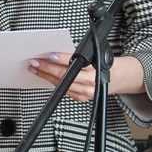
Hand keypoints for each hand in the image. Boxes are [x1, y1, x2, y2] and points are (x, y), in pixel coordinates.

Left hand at [28, 54, 144, 101]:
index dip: (60, 59)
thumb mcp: (93, 54)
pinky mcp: (82, 98)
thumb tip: (53, 53)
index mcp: (94, 67)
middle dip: (46, 68)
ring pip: (61, 84)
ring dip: (45, 76)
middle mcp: (90, 80)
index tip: (48, 56)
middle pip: (63, 74)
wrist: (117, 77)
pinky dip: (53, 83)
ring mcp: (86, 91)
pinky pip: (63, 90)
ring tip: (34, 69)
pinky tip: (45, 77)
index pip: (73, 61)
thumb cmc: (102, 63)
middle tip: (34, 62)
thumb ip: (75, 55)